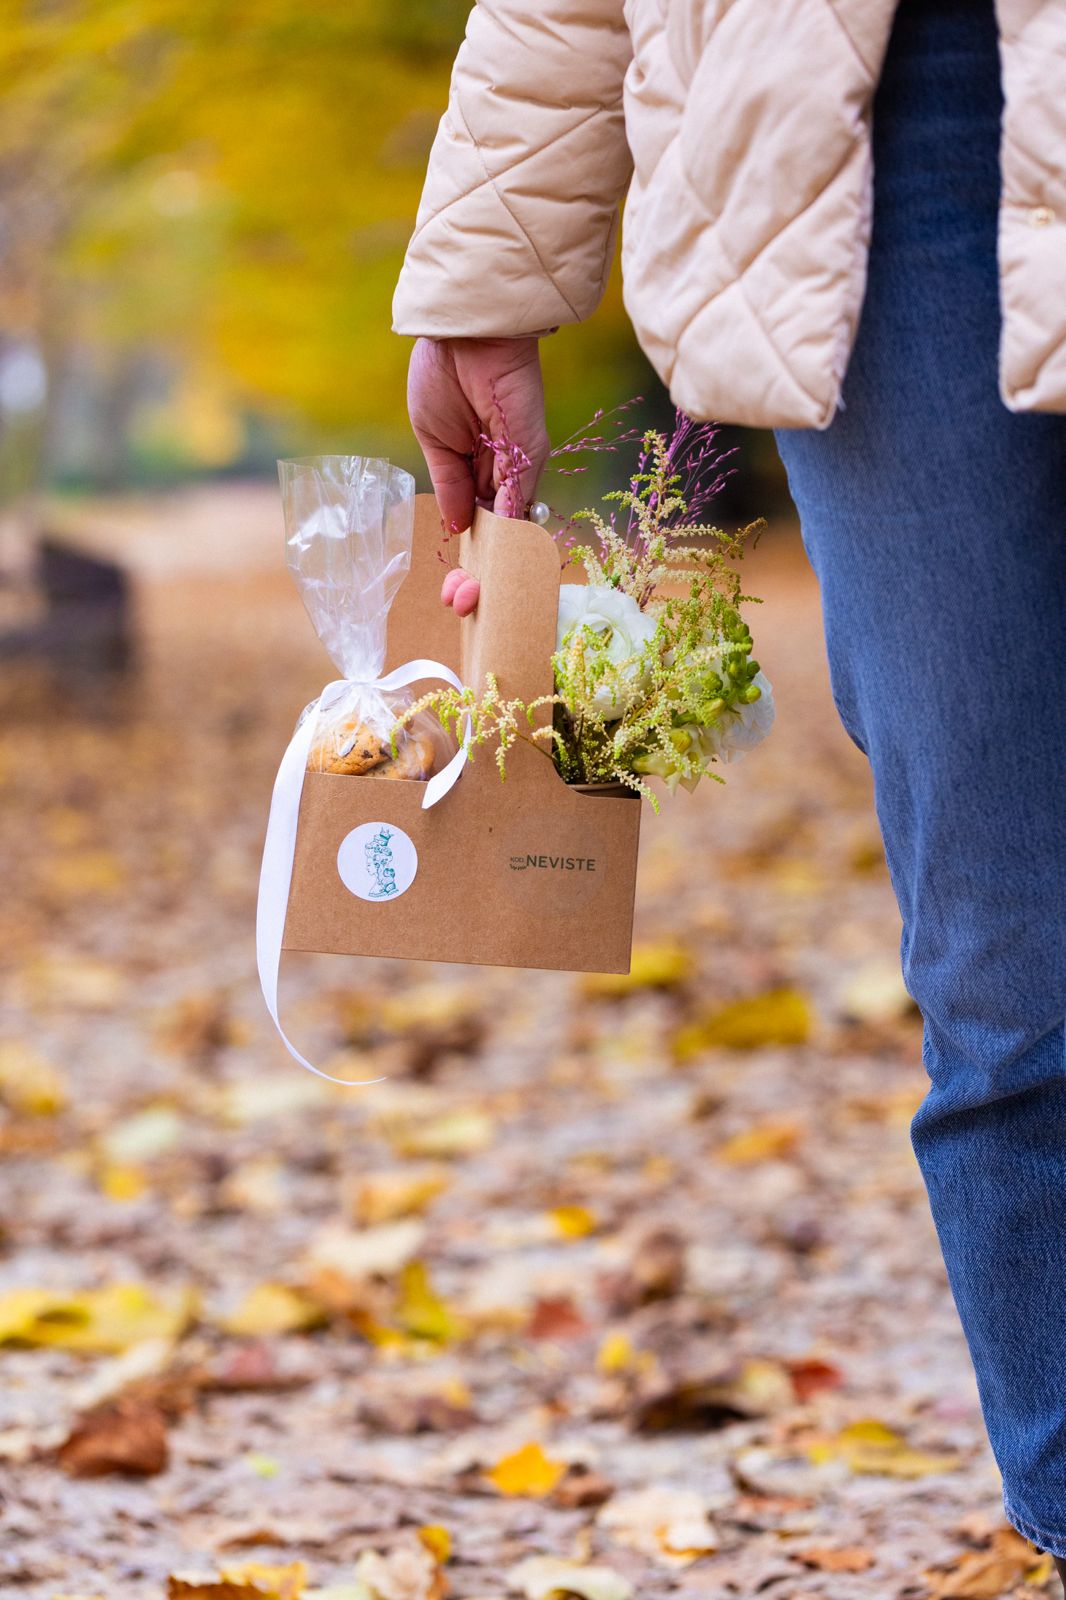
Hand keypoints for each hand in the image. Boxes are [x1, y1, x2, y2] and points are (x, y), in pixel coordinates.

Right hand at [407, 335, 548, 614]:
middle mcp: (503, 470)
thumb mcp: (435, 440)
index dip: (467, 549)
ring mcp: (520, 467)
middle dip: (482, 567)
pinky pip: (518, 504)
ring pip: (511, 526)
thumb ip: (450, 485)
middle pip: (497, 530)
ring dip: (494, 561)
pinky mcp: (531, 457)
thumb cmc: (442, 376)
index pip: (476, 518)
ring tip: (475, 596)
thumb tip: (455, 526)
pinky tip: (495, 565)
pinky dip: (509, 536)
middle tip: (463, 602)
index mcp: (476, 465)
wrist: (462, 335)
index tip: (456, 584)